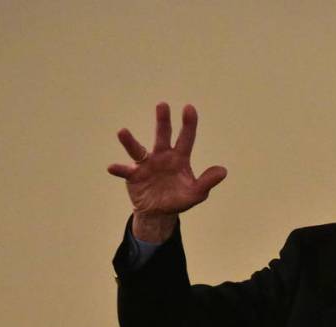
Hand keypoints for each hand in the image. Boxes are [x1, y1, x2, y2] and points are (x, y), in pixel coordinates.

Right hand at [108, 103, 226, 241]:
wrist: (159, 213)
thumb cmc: (179, 199)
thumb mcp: (196, 194)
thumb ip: (207, 182)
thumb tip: (223, 171)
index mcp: (179, 158)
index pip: (186, 138)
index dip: (188, 124)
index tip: (189, 108)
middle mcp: (162, 156)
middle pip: (162, 136)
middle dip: (163, 121)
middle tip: (162, 105)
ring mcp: (146, 165)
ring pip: (138, 149)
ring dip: (130, 141)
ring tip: (122, 132)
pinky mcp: (133, 176)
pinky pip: (125, 171)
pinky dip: (119, 169)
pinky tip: (112, 167)